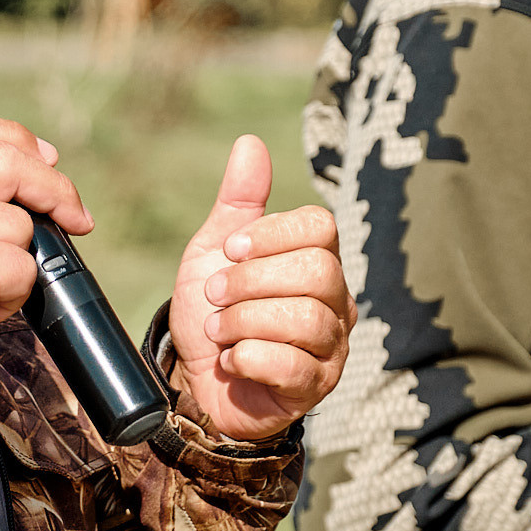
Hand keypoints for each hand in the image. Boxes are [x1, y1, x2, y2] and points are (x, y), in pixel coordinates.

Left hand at [167, 135, 352, 442]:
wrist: (195, 379)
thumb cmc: (213, 311)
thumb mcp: (214, 251)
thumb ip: (238, 202)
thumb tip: (250, 142)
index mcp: (315, 259)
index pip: (320, 227)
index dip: (271, 234)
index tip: (230, 248)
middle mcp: (335, 301)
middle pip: (316, 272)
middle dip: (250, 282)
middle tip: (216, 295)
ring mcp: (331, 347)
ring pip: (306, 320)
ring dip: (244, 322)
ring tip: (218, 330)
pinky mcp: (314, 388)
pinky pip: (292, 366)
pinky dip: (249, 358)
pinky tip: (232, 359)